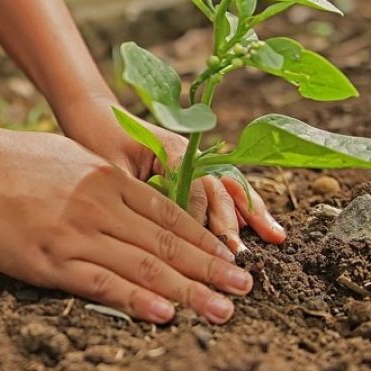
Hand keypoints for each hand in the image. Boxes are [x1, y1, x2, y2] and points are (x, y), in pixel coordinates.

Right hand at [0, 126, 251, 323]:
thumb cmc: (10, 159)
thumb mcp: (67, 157)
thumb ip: (102, 179)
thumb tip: (130, 196)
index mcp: (106, 177)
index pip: (168, 214)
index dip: (204, 239)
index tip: (230, 258)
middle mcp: (99, 204)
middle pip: (166, 243)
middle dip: (210, 269)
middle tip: (244, 289)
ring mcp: (75, 232)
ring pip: (143, 266)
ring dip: (188, 291)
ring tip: (222, 309)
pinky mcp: (48, 258)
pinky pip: (101, 283)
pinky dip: (136, 300)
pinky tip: (165, 313)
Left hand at [55, 95, 285, 253]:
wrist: (95, 114)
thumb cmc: (97, 139)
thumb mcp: (110, 168)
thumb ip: (135, 193)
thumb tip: (151, 230)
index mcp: (171, 150)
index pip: (193, 190)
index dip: (199, 221)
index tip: (206, 249)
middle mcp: (189, 153)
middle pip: (217, 189)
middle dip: (230, 223)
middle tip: (239, 256)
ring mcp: (194, 160)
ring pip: (228, 188)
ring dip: (251, 213)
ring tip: (276, 237)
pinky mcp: (192, 169)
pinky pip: (222, 188)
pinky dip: (243, 206)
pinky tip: (264, 226)